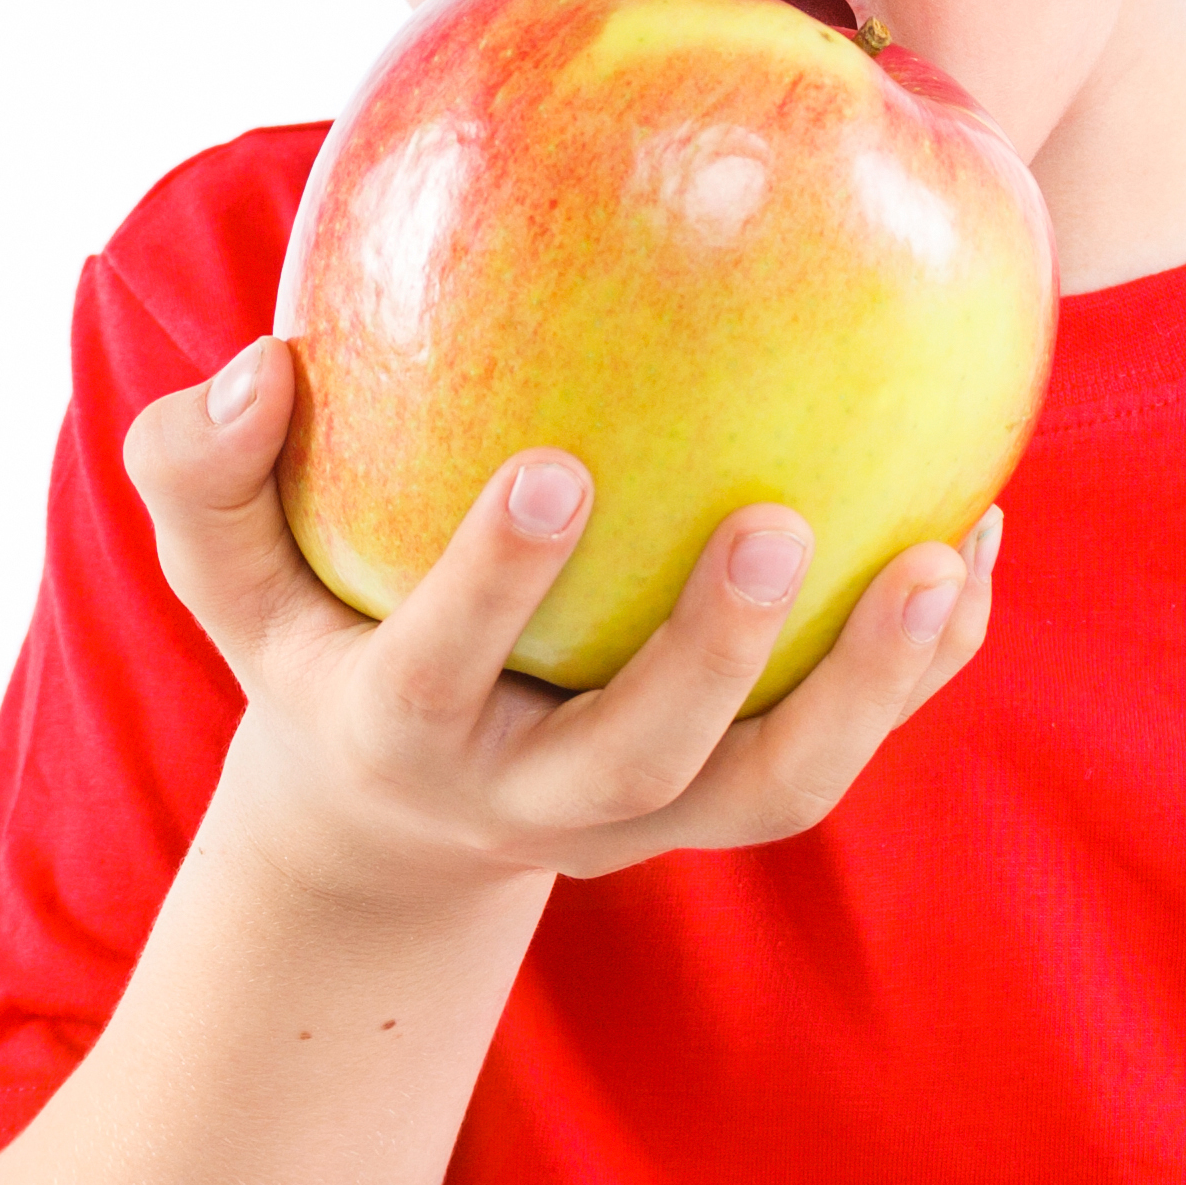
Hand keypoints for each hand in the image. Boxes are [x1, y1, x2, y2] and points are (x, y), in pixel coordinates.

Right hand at [124, 334, 999, 912]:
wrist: (399, 817)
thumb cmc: (317, 640)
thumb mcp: (226, 576)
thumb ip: (202, 474)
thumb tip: (261, 367)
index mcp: (404, 733)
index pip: (438, 672)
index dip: (493, 584)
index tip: (551, 466)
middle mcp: (541, 794)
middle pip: (642, 759)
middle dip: (713, 655)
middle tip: (779, 522)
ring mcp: (657, 811)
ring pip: (781, 785)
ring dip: (873, 686)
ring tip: (947, 558)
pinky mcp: (738, 792)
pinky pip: (854, 738)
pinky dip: (930, 658)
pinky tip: (983, 526)